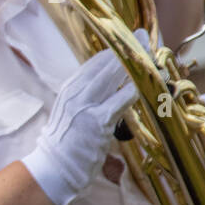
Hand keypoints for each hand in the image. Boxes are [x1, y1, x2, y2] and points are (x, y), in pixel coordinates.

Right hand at [21, 41, 139, 204]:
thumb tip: (106, 89)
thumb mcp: (70, 114)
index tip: (128, 42)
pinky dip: (135, 88)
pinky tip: (147, 81)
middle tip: (141, 37)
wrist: (53, 167)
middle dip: (125, 49)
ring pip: (113, 77)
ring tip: (151, 55)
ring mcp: (85, 106)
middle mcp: (75, 94)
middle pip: (104, 64)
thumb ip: (85, 99)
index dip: (113, 51)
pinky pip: (121, 99)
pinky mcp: (97, 121)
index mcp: (68, 90)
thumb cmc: (65, 144)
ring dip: (135, 65)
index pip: (93, 63)